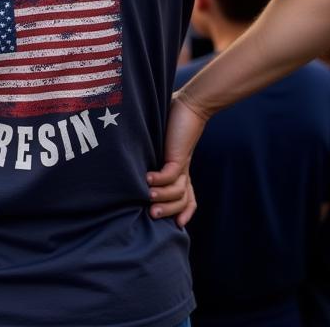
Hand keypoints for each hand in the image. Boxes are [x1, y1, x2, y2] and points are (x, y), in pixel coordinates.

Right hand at [147, 93, 206, 226]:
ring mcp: (182, 163)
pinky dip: (159, 180)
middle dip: (168, 211)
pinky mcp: (180, 156)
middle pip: (182, 199)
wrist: (192, 104)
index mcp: (181, 168)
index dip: (185, 211)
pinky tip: (148, 178)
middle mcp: (183, 169)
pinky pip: (171, 175)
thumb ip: (154, 148)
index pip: (188, 196)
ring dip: (162, 197)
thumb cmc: (174, 117)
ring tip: (147, 196)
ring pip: (177, 191)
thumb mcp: (161, 139)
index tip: (179, 224)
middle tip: (151, 215)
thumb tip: (137, 156)